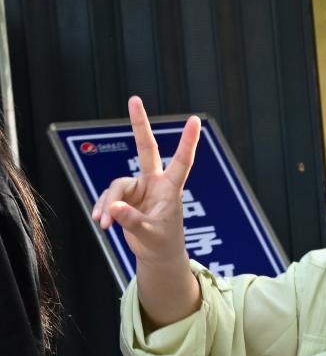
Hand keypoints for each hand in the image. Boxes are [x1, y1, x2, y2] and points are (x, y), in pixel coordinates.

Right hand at [91, 96, 200, 265]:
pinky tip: (101, 222)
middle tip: (134, 99)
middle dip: (140, 124)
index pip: (182, 161)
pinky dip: (103, 209)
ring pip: (117, 186)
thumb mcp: (150, 233)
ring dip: (109, 204)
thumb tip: (113, 207)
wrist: (157, 255)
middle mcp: (155, 183)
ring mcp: (139, 188)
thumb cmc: (163, 242)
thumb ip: (132, 220)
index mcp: (170, 188)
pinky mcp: (125, 197)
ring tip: (105, 224)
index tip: (195, 120)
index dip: (188, 141)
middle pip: (146, 148)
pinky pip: (109, 197)